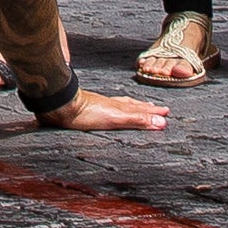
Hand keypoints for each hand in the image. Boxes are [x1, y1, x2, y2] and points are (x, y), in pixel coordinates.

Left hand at [33, 89, 169, 131]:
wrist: (61, 106)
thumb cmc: (86, 113)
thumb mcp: (116, 119)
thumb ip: (137, 120)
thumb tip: (161, 123)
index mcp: (119, 107)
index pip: (140, 109)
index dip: (153, 112)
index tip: (165, 112)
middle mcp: (111, 104)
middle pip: (133, 105)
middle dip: (146, 108)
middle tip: (158, 108)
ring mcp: (100, 104)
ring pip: (121, 104)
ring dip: (133, 106)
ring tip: (139, 106)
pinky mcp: (89, 107)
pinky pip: (109, 105)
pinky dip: (116, 106)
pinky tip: (110, 108)